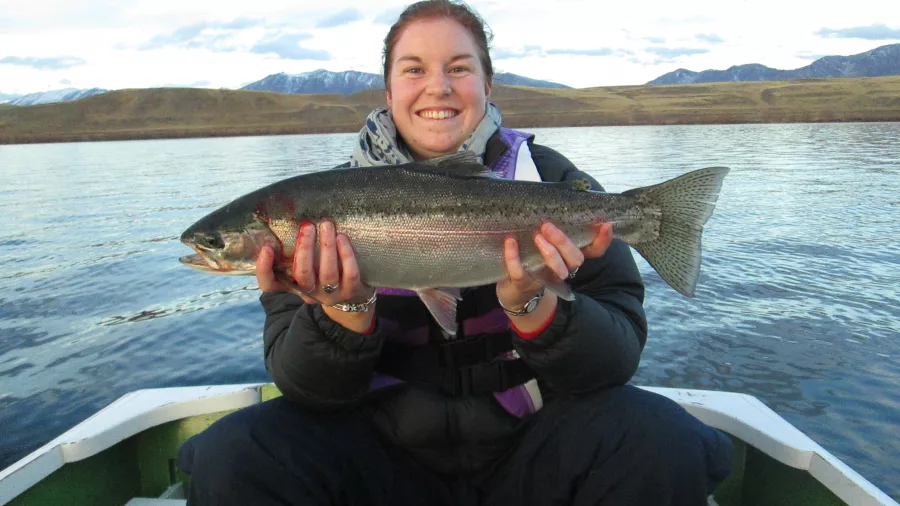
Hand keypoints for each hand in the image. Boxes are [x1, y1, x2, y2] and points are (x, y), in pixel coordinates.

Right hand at [256, 221, 374, 332]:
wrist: (351, 296)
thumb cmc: (322, 272)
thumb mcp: (304, 265)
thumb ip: (294, 251)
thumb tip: (287, 221)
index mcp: (292, 285)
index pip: (269, 285)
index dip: (264, 269)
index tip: (266, 248)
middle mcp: (309, 292)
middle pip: (302, 274)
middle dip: (305, 248)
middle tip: (307, 226)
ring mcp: (331, 295)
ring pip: (328, 273)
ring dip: (327, 246)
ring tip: (327, 225)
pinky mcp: (351, 292)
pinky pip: (350, 274)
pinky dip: (346, 254)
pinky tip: (342, 237)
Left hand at [497, 222, 612, 327]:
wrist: (513, 290)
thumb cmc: (532, 259)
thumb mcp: (545, 244)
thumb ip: (552, 230)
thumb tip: (553, 201)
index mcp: (569, 258)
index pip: (594, 251)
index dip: (602, 240)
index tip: (605, 224)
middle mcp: (562, 270)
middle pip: (575, 259)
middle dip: (564, 242)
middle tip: (547, 226)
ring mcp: (544, 279)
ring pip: (557, 269)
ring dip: (549, 252)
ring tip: (537, 235)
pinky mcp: (522, 285)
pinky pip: (520, 272)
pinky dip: (514, 257)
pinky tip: (510, 242)